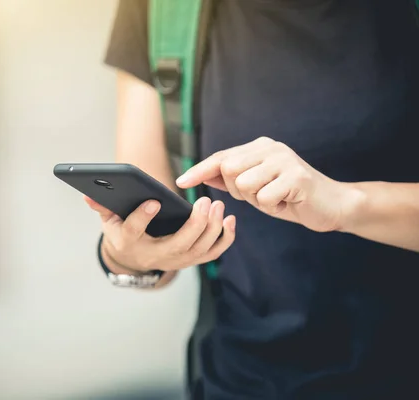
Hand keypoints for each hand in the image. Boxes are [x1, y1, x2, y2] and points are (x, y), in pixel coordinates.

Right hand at [84, 195, 235, 272]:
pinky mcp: (191, 260)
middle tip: (204, 202)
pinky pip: (212, 252)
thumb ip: (102, 207)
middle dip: (195, 224)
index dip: (142, 217)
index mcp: (131, 244)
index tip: (153, 201)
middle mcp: (156, 256)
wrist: (135, 259)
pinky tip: (230, 220)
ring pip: (199, 249)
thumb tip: (88, 193)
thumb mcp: (109, 222)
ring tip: (217, 205)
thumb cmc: (122, 234)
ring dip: (212, 229)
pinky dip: (224, 239)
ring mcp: (176, 261)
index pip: (134, 231)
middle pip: (179, 245)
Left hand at [176, 136, 358, 232]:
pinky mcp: (296, 176)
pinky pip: (264, 198)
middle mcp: (270, 147)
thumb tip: (204, 175)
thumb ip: (232, 180)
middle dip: (238, 191)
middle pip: (228, 170)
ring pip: (244, 185)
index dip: (199, 170)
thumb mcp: (256, 188)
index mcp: (259, 147)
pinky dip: (272, 207)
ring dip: (256, 200)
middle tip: (261, 195)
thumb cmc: (289, 196)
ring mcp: (284, 159)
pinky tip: (286, 202)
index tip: (181, 182)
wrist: (331, 205)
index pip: (221, 157)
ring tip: (275, 197)